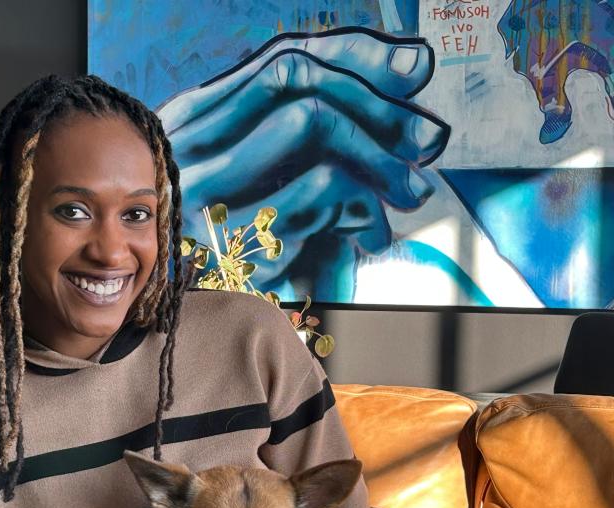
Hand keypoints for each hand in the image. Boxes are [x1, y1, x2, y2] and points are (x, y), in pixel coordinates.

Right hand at [159, 28, 448, 300]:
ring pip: (308, 118)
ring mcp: (201, 194)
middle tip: (427, 138)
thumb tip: (406, 64)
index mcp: (195, 128)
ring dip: (376, 157)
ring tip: (405, 194)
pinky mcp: (233, 239)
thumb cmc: (270, 257)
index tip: (412, 69)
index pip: (280, 61)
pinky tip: (371, 237)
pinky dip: (363, 208)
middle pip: (294, 77)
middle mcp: (187, 149)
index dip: (355, 55)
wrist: (219, 345)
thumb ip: (321, 127)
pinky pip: (320, 185)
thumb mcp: (286, 183)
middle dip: (375, 102)